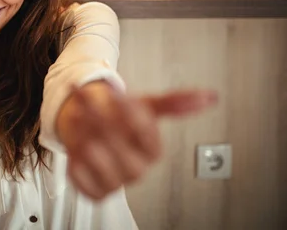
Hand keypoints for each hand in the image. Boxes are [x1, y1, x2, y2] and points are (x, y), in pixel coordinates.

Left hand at [56, 81, 216, 200]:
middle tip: (89, 104)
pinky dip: (77, 166)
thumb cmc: (119, 118)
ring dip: (88, 144)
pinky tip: (76, 150)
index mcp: (152, 149)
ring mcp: (116, 181)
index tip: (118, 96)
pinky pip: (86, 185)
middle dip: (103, 124)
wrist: (89, 126)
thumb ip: (174, 103)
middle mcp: (137, 167)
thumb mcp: (145, 105)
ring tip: (78, 122)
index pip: (146, 133)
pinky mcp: (96, 191)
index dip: (130, 113)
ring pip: (105, 170)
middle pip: (123, 153)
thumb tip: (210, 97)